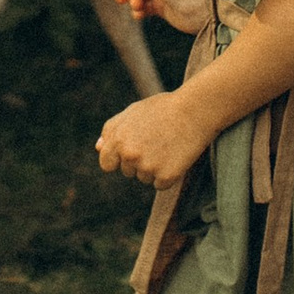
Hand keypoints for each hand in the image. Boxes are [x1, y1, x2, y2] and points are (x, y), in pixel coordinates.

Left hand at [97, 86, 216, 188]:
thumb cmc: (162, 109)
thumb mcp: (132, 112)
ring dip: (154, 168)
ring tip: (167, 146)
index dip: (117, 159)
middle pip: (127, 172)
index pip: (106, 164)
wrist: (194, 110)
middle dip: (139, 161)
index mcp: (118, 140)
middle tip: (156, 141)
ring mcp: (148, 168)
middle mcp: (130, 156)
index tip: (131, 152)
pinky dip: (168, 175)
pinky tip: (176, 156)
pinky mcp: (166, 177)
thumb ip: (111, 130)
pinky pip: (160, 184)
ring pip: (144, 179)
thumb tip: (98, 147)